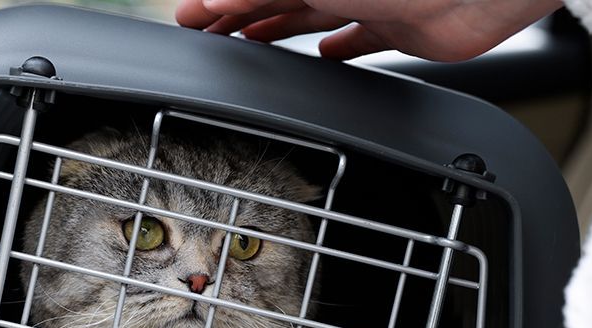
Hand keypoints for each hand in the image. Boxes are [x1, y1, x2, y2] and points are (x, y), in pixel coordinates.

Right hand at [176, 0, 563, 61]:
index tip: (191, 14)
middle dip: (240, 15)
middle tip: (206, 33)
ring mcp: (371, 0)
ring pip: (310, 17)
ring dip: (277, 30)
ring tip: (247, 44)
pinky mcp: (401, 28)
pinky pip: (360, 40)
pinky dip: (338, 49)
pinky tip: (325, 58)